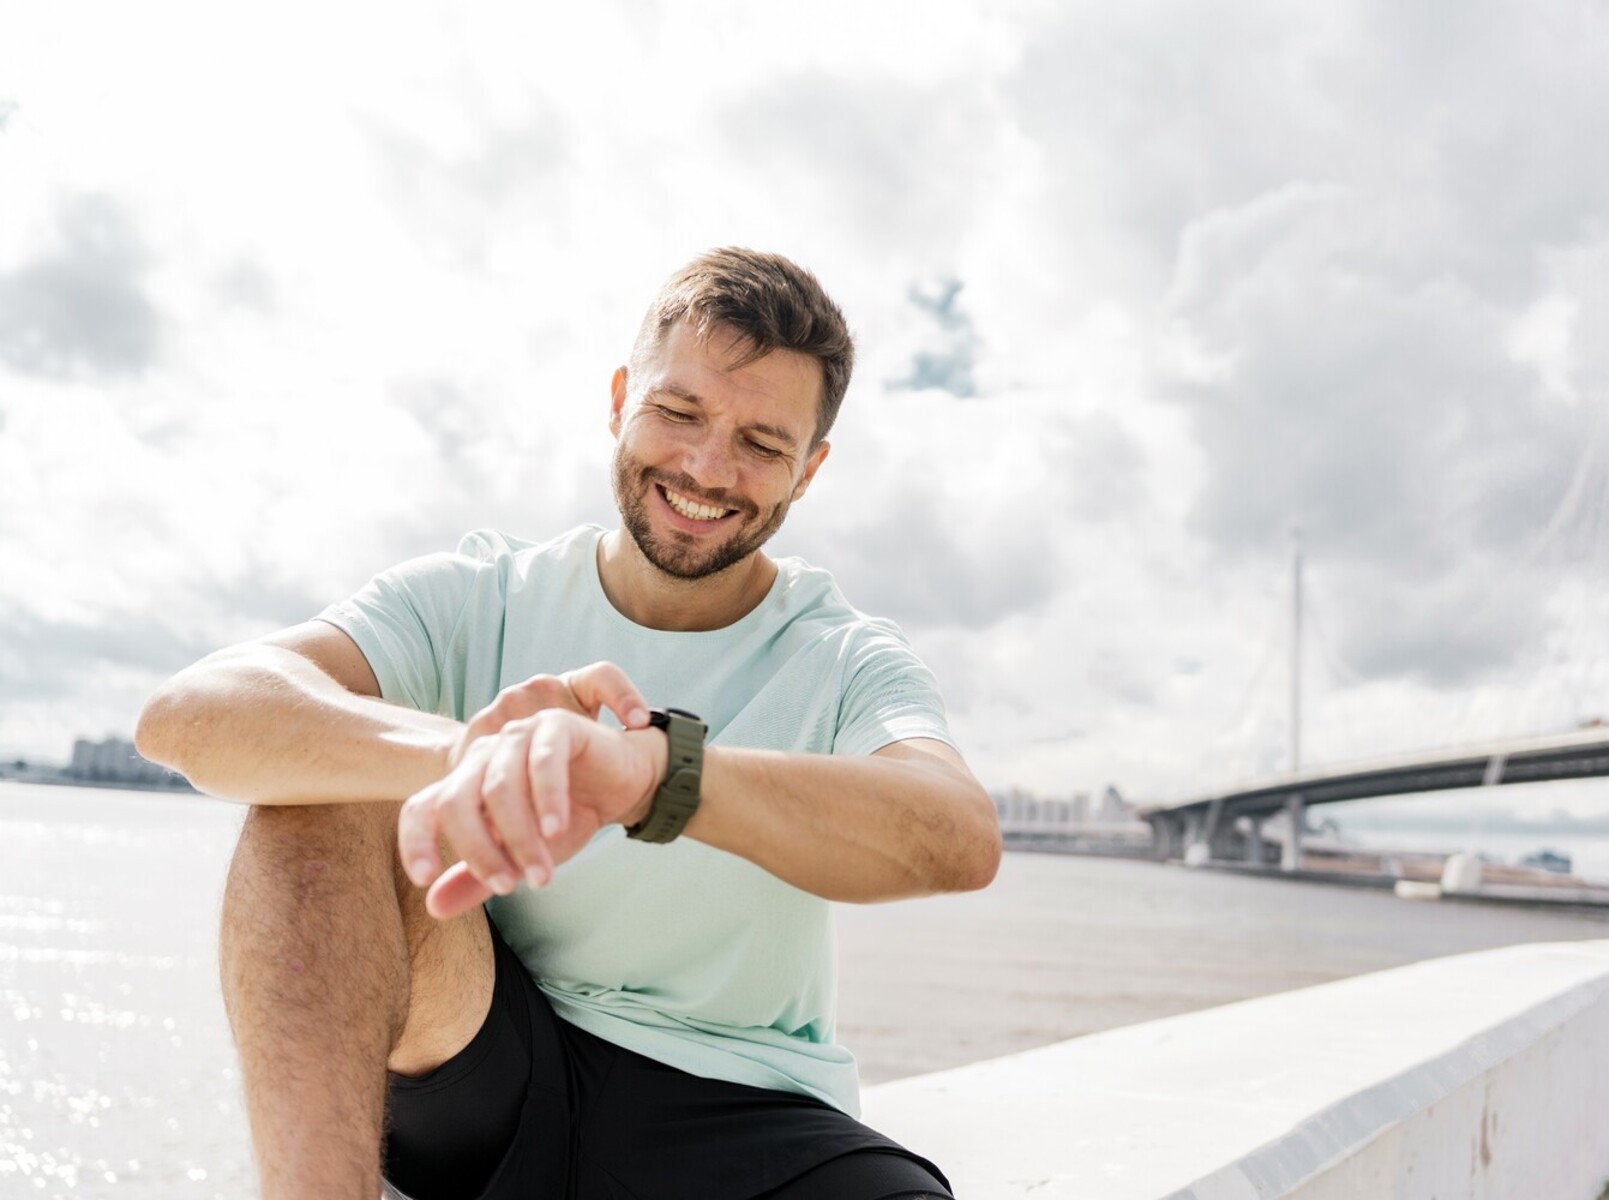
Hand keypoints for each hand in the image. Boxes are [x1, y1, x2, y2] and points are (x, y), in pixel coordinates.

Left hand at [399, 663, 665, 918]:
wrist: (622, 786)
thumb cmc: (567, 818)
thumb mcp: (521, 856)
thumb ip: (479, 879)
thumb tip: (433, 907)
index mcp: (466, 783)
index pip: (422, 807)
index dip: (416, 841)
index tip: (424, 879)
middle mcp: (484, 755)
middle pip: (456, 802)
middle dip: (479, 852)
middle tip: (508, 888)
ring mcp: (518, 736)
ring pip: (499, 788)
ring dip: (519, 838)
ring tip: (541, 874)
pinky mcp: (555, 726)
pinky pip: (542, 762)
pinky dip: (546, 800)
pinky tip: (556, 830)